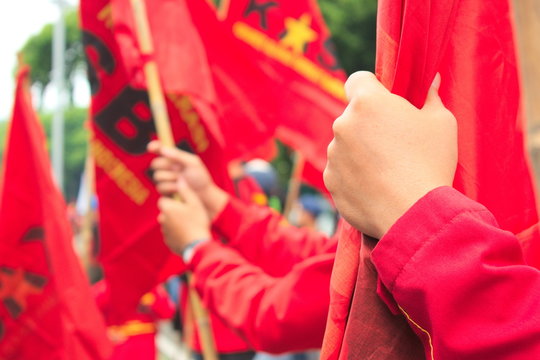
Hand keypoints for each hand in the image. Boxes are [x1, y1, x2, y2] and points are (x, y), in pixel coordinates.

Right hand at [148, 140, 227, 218]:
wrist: (203, 195)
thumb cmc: (201, 177)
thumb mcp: (193, 163)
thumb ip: (179, 155)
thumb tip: (163, 149)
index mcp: (174, 158)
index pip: (160, 150)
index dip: (154, 147)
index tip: (150, 148)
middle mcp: (168, 168)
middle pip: (155, 164)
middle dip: (165, 166)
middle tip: (177, 169)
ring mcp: (165, 180)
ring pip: (157, 176)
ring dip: (170, 178)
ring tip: (182, 180)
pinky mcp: (165, 191)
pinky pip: (160, 187)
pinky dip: (170, 187)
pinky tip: (179, 189)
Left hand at [157, 177, 210, 254]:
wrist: (198, 245)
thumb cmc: (197, 222)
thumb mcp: (195, 203)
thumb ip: (185, 190)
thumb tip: (179, 179)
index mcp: (167, 208)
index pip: (163, 200)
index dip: (173, 201)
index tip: (182, 204)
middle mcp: (162, 220)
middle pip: (166, 213)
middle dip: (174, 213)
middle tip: (188, 216)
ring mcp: (164, 232)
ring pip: (168, 224)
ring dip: (176, 224)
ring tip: (190, 226)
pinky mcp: (168, 242)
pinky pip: (171, 235)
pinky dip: (177, 234)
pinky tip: (188, 235)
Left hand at [324, 72, 456, 237]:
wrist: (413, 214)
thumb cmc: (430, 163)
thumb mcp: (442, 123)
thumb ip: (431, 98)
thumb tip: (431, 82)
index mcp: (367, 102)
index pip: (358, 80)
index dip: (371, 88)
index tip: (384, 102)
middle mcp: (343, 125)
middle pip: (353, 116)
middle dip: (369, 124)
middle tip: (394, 143)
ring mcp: (333, 154)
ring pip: (345, 145)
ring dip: (360, 151)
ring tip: (388, 170)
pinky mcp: (330, 181)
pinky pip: (341, 171)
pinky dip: (354, 175)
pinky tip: (377, 187)